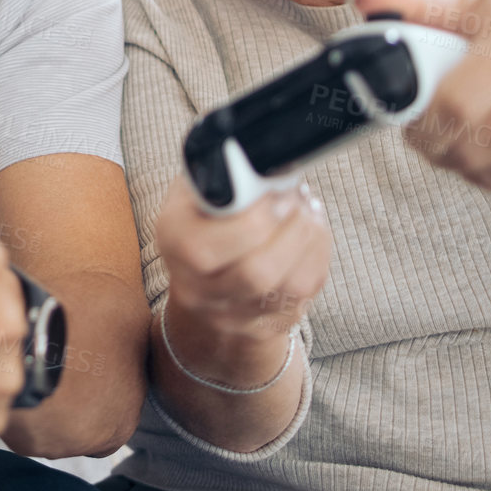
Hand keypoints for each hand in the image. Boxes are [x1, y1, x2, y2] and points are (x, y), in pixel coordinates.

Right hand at [156, 173, 330, 343]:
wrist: (202, 272)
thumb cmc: (205, 215)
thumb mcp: (200, 186)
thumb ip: (224, 174)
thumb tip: (267, 162)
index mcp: (173, 242)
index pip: (206, 248)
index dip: (252, 220)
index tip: (275, 195)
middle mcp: (195, 287)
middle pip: (257, 274)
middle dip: (291, 232)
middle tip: (298, 204)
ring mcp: (228, 315)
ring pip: (289, 289)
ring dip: (310, 244)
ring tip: (308, 216)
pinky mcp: (261, 329)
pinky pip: (304, 299)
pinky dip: (316, 261)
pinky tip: (310, 238)